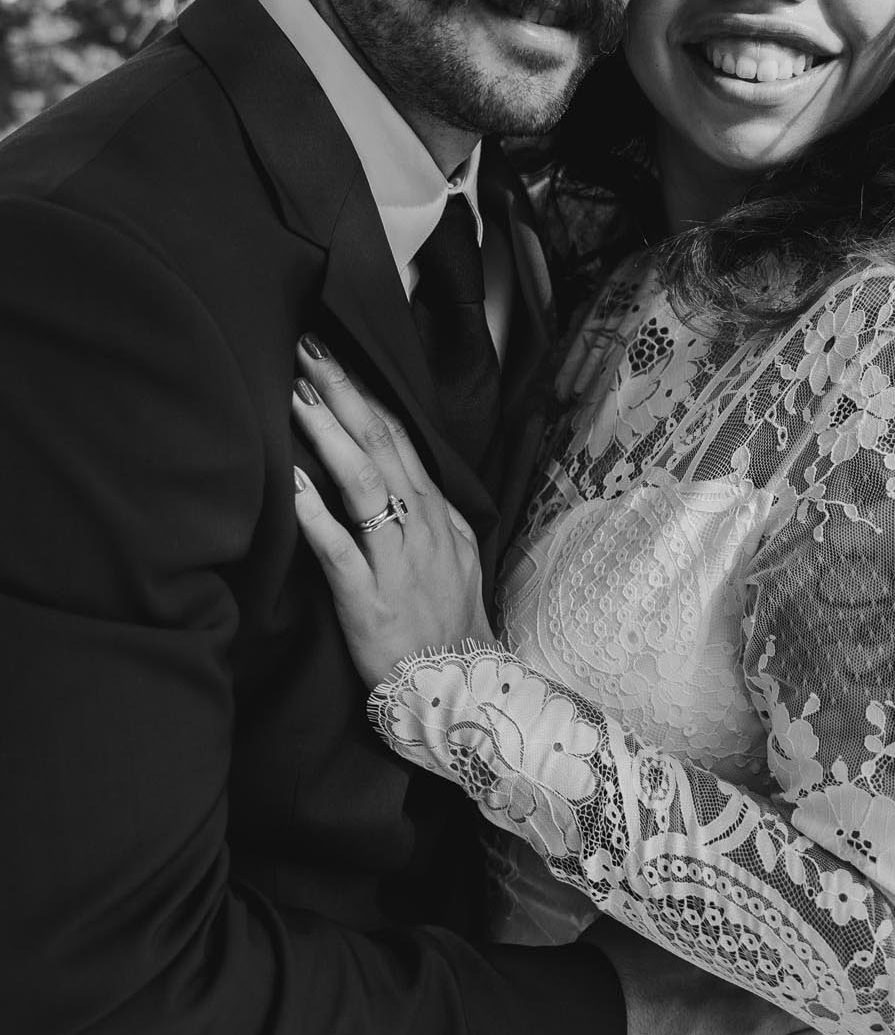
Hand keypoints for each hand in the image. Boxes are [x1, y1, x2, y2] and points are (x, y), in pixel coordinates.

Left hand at [291, 336, 493, 687]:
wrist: (460, 684)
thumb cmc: (448, 617)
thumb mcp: (452, 549)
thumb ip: (426, 508)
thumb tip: (400, 467)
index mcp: (434, 510)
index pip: (398, 437)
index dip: (365, 395)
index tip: (335, 359)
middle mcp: (418, 525)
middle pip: (379, 444)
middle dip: (343, 394)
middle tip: (309, 350)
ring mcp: (395, 560)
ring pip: (362, 484)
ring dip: (328, 435)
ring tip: (298, 396)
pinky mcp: (368, 600)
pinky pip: (339, 550)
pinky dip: (316, 513)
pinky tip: (294, 482)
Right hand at [587, 921, 851, 1034]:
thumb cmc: (606, 977)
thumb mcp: (643, 926)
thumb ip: (674, 907)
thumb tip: (674, 859)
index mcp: (732, 976)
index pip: (795, 962)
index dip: (825, 957)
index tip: (850, 945)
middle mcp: (746, 1028)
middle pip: (808, 1017)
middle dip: (837, 1008)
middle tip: (865, 997)